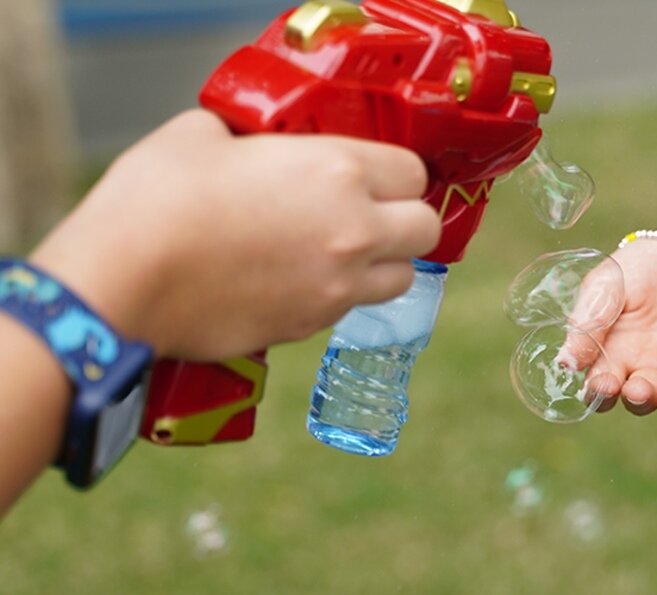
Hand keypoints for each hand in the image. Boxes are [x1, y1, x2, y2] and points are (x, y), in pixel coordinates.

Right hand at [29, 109, 440, 358]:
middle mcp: (354, 231)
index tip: (371, 172)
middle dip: (406, 219)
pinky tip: (296, 279)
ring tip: (339, 252)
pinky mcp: (310, 328)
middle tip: (371, 213)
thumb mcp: (204, 134)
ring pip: (401, 279)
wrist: (122, 282)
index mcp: (337, 171)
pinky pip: (350, 308)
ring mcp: (337, 287)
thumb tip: (260, 148)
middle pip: (425, 230)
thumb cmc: (157, 200)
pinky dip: (338, 294)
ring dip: (382, 263)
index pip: (414, 172)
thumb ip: (256, 138)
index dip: (394, 171)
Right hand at [564, 237, 656, 416]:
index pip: (598, 388)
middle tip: (637, 389)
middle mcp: (644, 371)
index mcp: (611, 355)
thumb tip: (564, 363)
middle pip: (635, 401)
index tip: (603, 383)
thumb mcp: (609, 283)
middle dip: (636, 399)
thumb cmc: (642, 267)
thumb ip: (590, 319)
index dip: (598, 392)